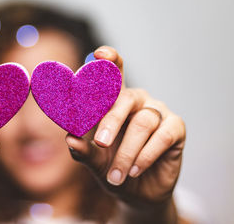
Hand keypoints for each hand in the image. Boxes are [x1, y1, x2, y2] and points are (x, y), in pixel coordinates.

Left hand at [65, 46, 185, 209]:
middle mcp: (136, 100)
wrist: (137, 192)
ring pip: (142, 122)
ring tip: (116, 175)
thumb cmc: (111, 167)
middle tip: (101, 143)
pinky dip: (146, 155)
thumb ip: (83, 150)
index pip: (112, 73)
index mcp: (113, 100)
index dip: (108, 60)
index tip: (99, 54)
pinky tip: (136, 170)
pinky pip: (162, 136)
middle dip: (111, 120)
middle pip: (124, 98)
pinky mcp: (176, 127)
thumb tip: (70, 139)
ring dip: (127, 152)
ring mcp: (158, 111)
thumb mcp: (95, 160)